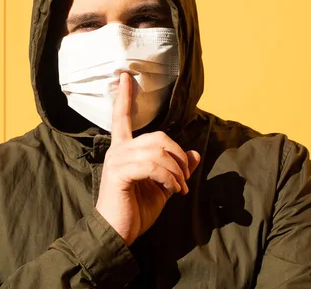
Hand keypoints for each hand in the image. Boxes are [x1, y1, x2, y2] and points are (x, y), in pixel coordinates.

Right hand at [95, 72, 200, 245]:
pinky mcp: (119, 172)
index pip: (122, 117)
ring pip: (158, 151)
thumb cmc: (135, 210)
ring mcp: (117, 160)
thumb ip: (175, 169)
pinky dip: (169, 178)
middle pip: (157, 137)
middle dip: (178, 156)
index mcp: (124, 149)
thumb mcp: (162, 187)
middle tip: (185, 179)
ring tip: (179, 188)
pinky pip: (153, 166)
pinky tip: (173, 190)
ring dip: (177, 171)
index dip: (125, 97)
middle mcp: (118, 150)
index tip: (126, 76)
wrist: (117, 233)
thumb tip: (194, 154)